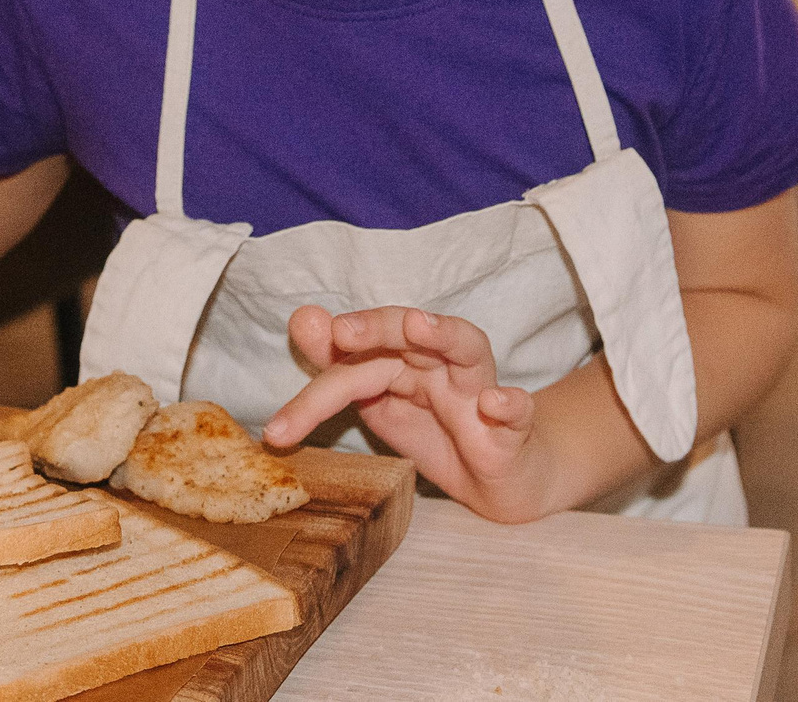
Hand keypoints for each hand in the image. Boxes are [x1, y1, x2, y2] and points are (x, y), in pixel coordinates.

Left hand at [264, 305, 552, 522]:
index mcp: (406, 359)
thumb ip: (341, 370)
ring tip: (417, 326)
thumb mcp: (382, 405)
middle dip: (377, 328)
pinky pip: (520, 411)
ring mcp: (480, 391)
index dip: (317, 388)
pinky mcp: (515, 429)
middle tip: (342, 332)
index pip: (358, 361)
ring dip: (444, 333)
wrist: (501, 479)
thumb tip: (302, 318)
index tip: (277, 429)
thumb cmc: (438, 433)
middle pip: (411, 333)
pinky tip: (495, 403)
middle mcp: (442, 363)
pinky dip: (511, 403)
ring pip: (468, 348)